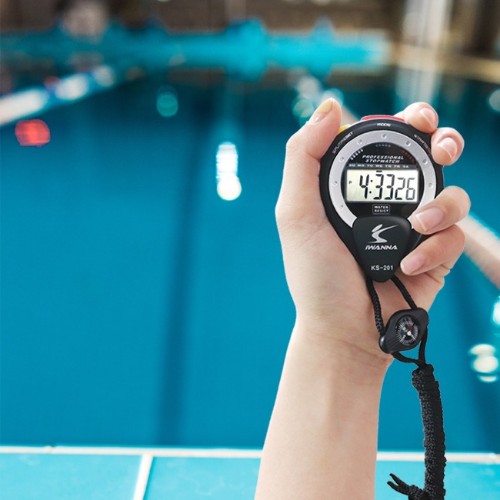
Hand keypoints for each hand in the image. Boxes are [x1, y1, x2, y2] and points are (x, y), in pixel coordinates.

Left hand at [276, 100, 468, 366]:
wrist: (342, 331)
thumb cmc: (315, 275)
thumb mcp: (297, 214)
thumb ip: (304, 159)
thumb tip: (330, 105)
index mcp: (355, 188)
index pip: (385, 144)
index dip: (405, 123)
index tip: (416, 119)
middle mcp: (388, 203)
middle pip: (429, 158)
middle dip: (444, 142)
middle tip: (441, 145)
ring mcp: (415, 228)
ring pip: (453, 192)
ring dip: (443, 202)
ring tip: (419, 222)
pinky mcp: (436, 255)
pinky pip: (454, 235)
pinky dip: (435, 246)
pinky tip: (409, 265)